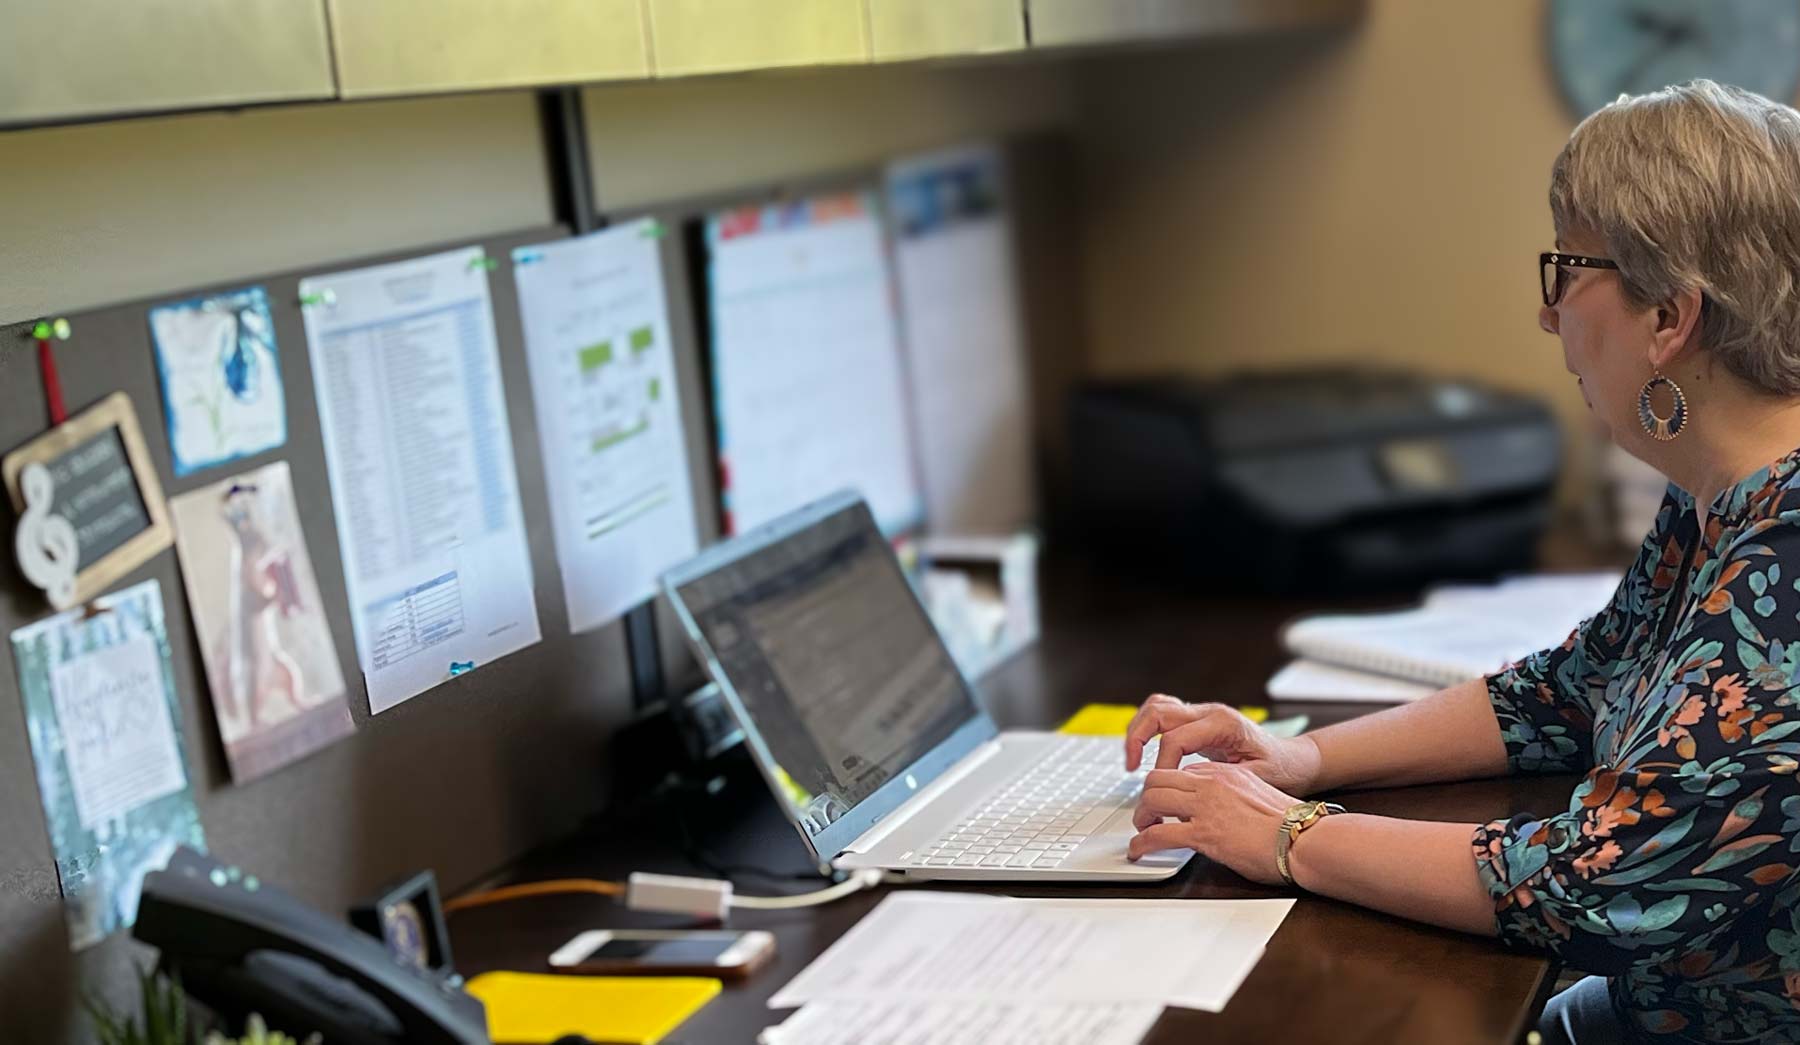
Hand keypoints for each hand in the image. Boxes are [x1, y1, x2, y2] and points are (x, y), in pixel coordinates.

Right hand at [1123, 694, 1321, 794]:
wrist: (1293, 760)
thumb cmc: (1280, 771)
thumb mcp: (1255, 779)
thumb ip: (1221, 781)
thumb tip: (1189, 789)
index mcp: (1223, 724)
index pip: (1176, 738)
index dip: (1162, 765)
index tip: (1160, 787)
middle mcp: (1210, 712)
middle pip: (1159, 711)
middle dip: (1138, 738)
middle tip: (1131, 766)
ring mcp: (1202, 713)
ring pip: (1157, 706)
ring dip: (1138, 729)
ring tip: (1132, 758)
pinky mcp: (1197, 720)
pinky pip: (1163, 714)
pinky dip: (1148, 729)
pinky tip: (1144, 751)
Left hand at [1128, 763, 1297, 882]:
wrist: (1304, 839)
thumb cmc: (1291, 825)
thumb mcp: (1257, 796)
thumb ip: (1232, 797)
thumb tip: (1217, 812)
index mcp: (1225, 774)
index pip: (1181, 773)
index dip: (1168, 789)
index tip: (1164, 804)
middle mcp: (1211, 784)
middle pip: (1158, 779)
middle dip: (1147, 798)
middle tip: (1146, 815)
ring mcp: (1205, 807)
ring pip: (1152, 800)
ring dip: (1141, 817)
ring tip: (1141, 832)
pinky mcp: (1203, 834)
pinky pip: (1158, 835)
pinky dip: (1142, 844)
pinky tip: (1138, 852)